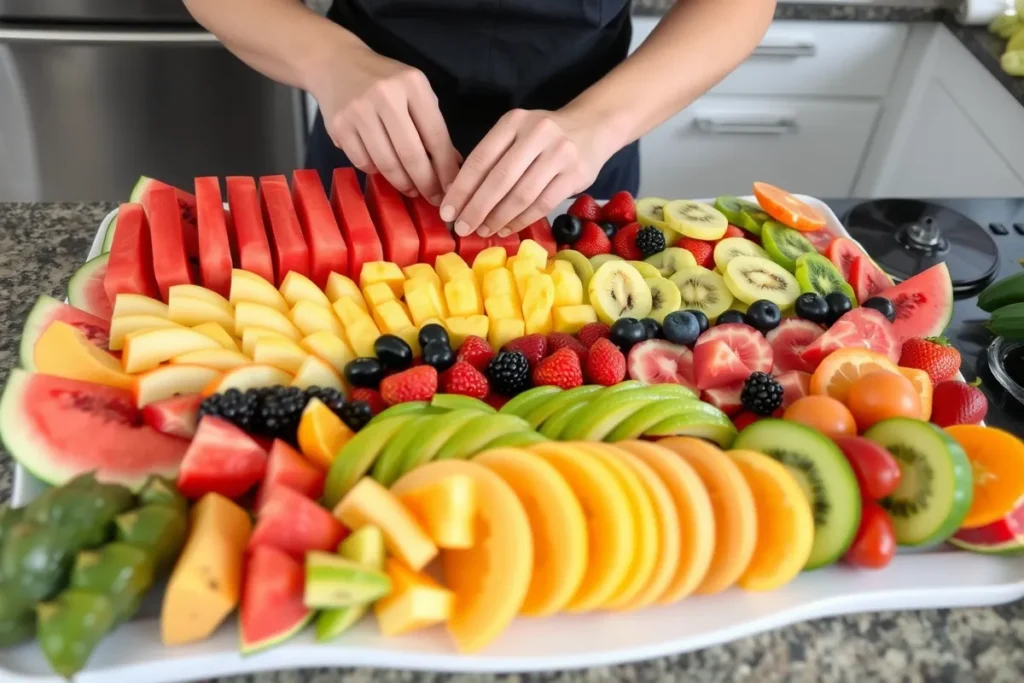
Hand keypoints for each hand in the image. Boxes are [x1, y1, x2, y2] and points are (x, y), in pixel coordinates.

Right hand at [308, 42, 460, 203]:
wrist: (337, 63)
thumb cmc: (384, 81)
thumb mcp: (415, 92)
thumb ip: (433, 126)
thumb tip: (453, 166)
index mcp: (412, 85)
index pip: (435, 135)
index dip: (446, 168)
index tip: (453, 188)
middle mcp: (385, 95)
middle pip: (411, 154)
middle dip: (426, 183)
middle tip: (434, 199)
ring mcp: (358, 111)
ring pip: (386, 163)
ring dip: (402, 183)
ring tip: (412, 189)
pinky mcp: (338, 126)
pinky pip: (363, 162)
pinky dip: (377, 172)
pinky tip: (384, 170)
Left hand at [440, 109, 611, 236]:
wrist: (592, 127)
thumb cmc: (543, 137)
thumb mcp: (516, 134)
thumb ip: (492, 158)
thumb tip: (459, 196)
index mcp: (513, 122)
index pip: (480, 158)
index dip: (461, 188)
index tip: (447, 211)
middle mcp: (536, 133)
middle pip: (499, 179)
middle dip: (476, 208)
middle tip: (461, 227)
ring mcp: (559, 153)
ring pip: (522, 194)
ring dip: (498, 218)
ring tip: (483, 231)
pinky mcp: (576, 174)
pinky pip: (542, 204)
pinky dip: (522, 220)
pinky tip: (507, 229)